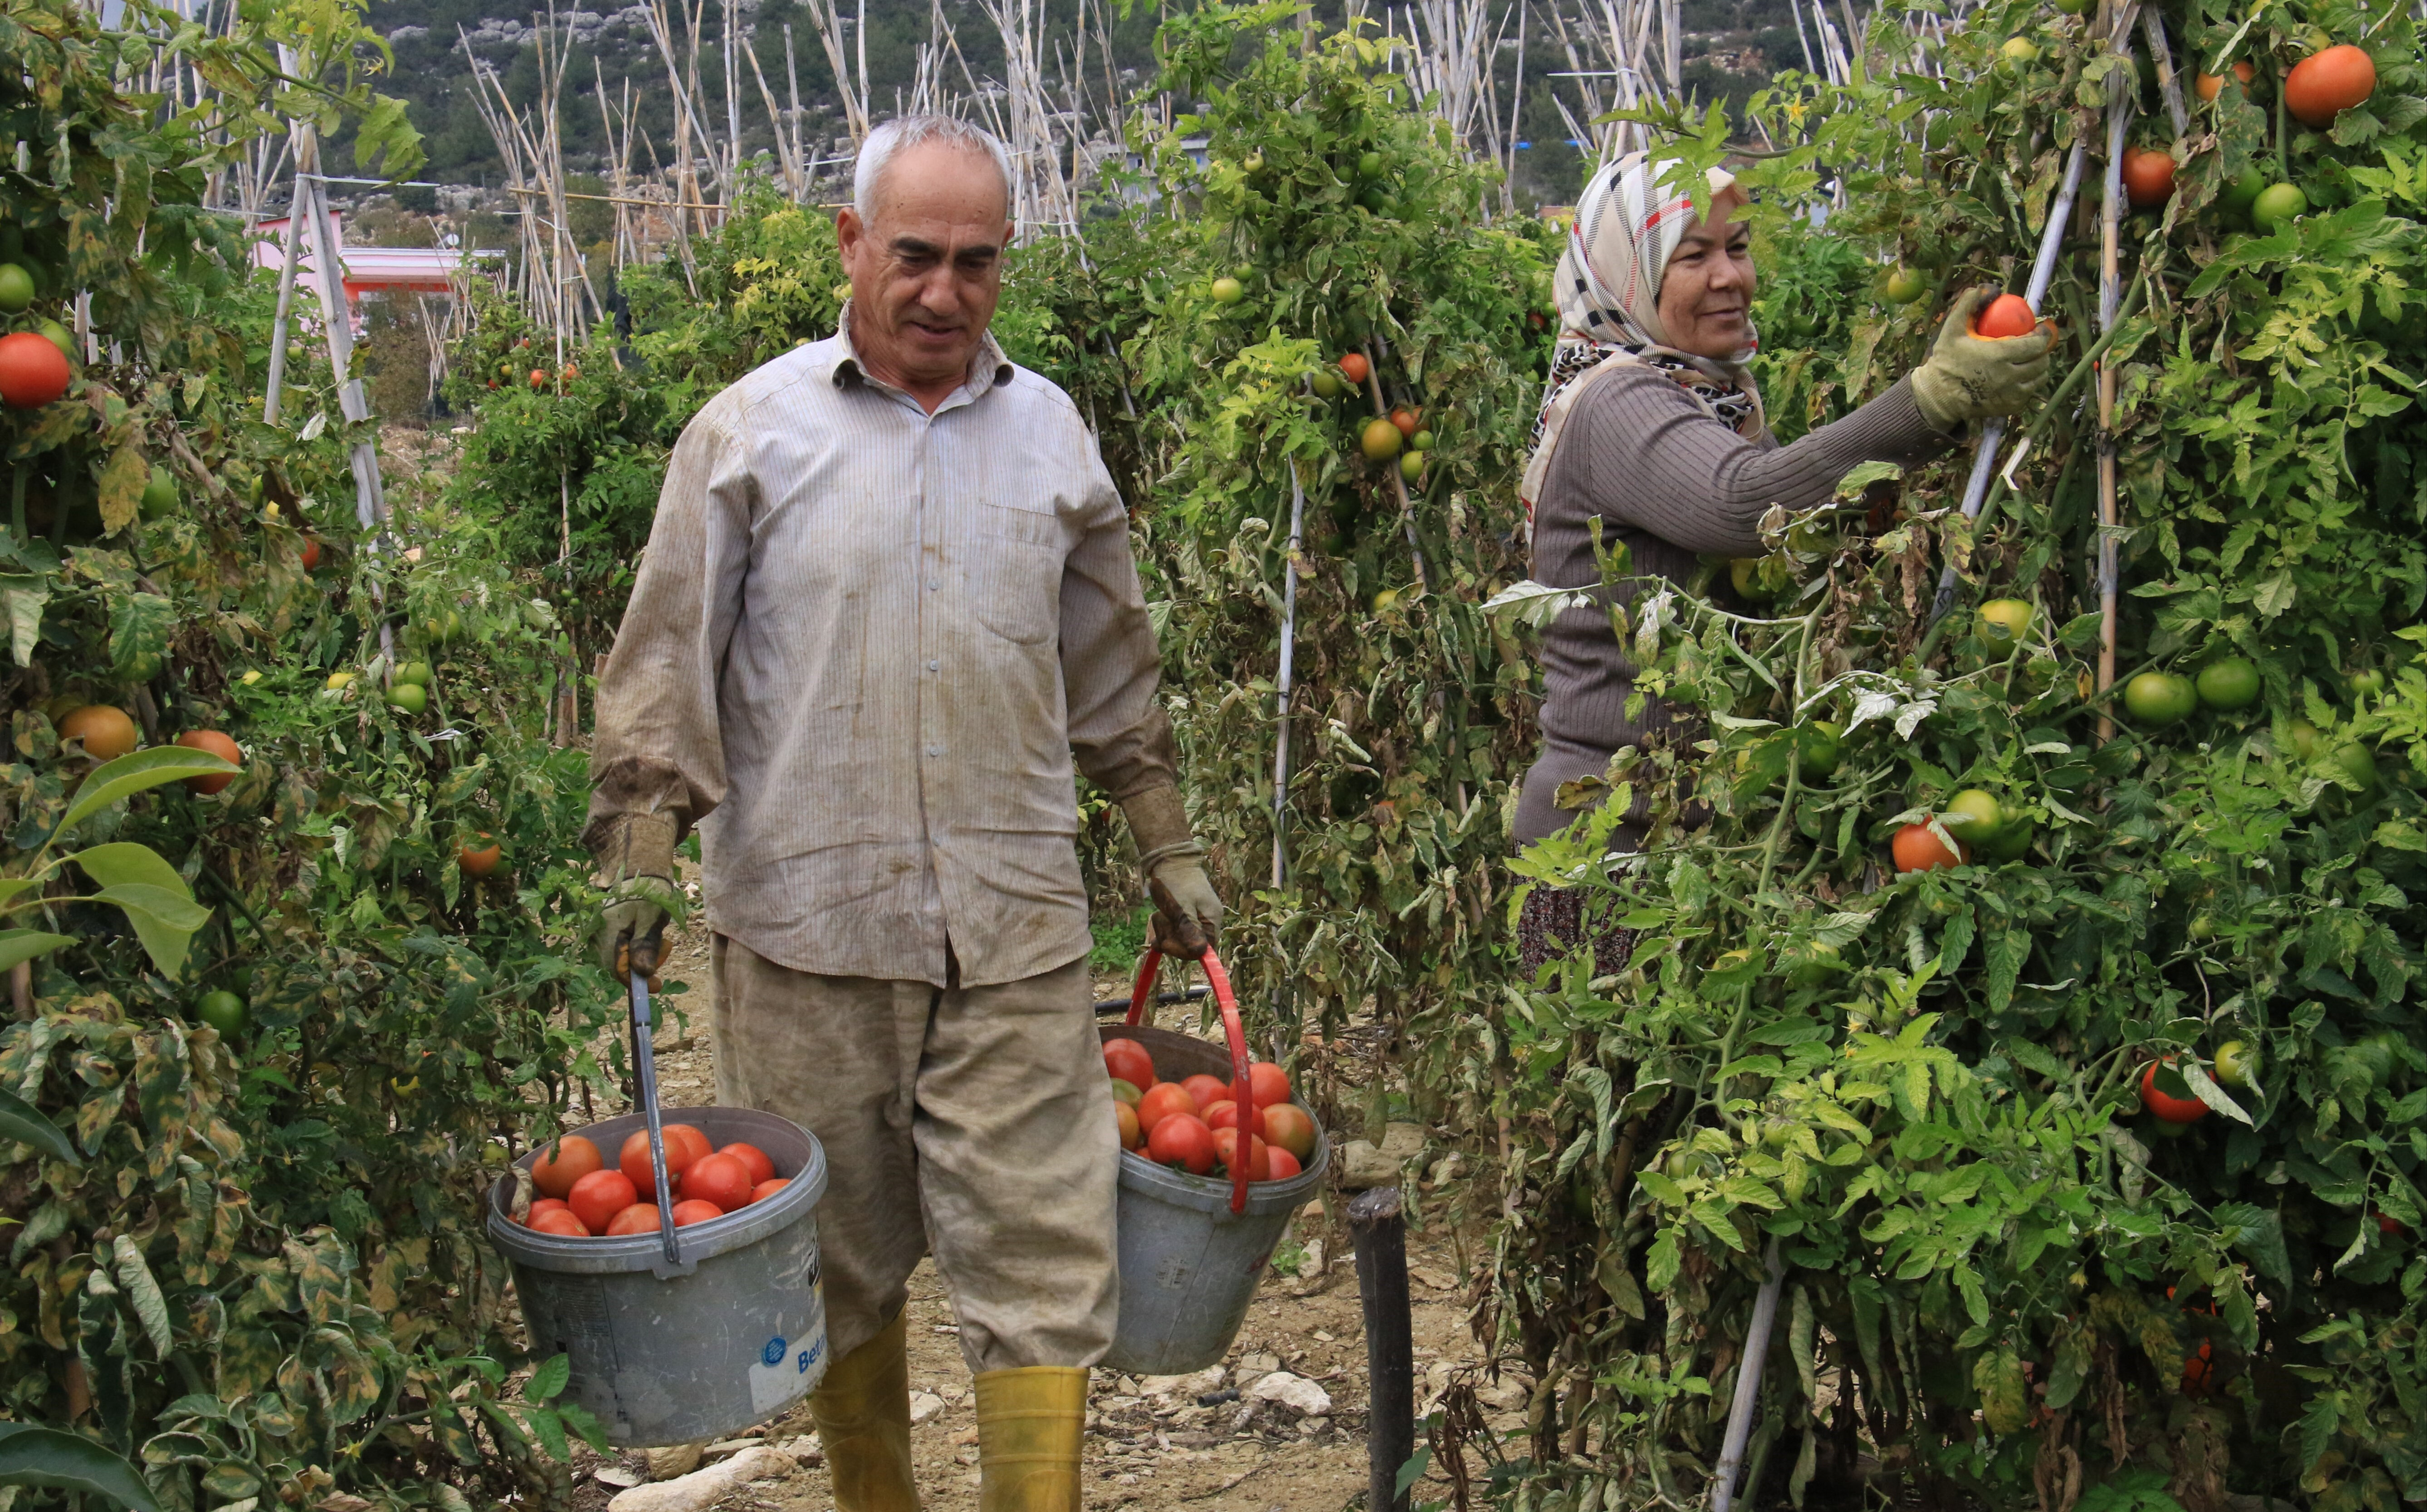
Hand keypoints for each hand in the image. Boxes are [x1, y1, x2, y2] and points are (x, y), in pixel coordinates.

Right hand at [596, 876, 682, 978]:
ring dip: (642, 954)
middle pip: (619, 965)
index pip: (618, 970)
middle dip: (642, 965)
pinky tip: (649, 932)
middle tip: (664, 949)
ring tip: (661, 938)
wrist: (639, 869)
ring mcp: (602, 932)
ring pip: (622, 957)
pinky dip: (637, 946)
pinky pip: (622, 947)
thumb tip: (643, 973)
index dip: (637, 982)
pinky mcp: (608, 930)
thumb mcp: (651, 918)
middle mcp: (599, 935)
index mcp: (607, 933)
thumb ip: (645, 946)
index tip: (657, 986)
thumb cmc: (648, 892)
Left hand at [1147, 863, 1222, 958]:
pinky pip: (1174, 932)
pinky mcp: (1184, 917)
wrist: (1168, 859)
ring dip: (1165, 931)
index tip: (1167, 942)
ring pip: (1179, 941)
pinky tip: (1159, 918)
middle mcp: (1206, 921)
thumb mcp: (1180, 906)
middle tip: (1162, 921)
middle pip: (1190, 947)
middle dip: (1172, 939)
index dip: (1185, 951)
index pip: (1204, 950)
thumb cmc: (1175, 880)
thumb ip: (1188, 929)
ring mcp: (1195, 919)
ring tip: (1161, 914)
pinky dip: (1164, 929)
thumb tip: (1199, 952)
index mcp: (1211, 919)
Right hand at [1909, 287, 2055, 430]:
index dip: (2043, 335)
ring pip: (2039, 378)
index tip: (2041, 329)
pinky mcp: (2010, 406)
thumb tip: (1982, 288)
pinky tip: (2022, 376)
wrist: (1940, 394)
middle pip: (2041, 361)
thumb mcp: (1951, 330)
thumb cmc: (1946, 360)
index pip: (2035, 344)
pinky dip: (2031, 383)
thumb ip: (1966, 306)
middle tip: (2037, 345)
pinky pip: (2030, 392)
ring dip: (2040, 367)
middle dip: (2043, 351)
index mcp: (1998, 355)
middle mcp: (2009, 376)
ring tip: (2032, 360)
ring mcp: (2011, 394)